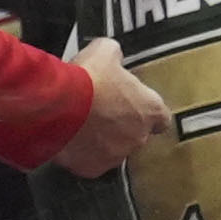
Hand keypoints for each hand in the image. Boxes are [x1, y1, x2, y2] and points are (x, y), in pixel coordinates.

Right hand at [50, 39, 173, 173]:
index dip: (146, 111)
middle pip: (135, 135)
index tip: (133, 106)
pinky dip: (80, 154)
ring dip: (101, 140)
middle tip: (99, 111)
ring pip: (112, 150)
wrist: (58, 107)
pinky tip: (68, 140)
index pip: (161, 118)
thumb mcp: (105, 51)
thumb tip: (112, 55)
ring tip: (80, 126)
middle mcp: (138, 137)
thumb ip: (115, 55)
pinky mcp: (92, 169)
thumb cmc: (88, 78)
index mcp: (150, 109)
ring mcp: (115, 156)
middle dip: (120, 126)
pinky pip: (89, 162)